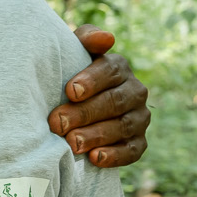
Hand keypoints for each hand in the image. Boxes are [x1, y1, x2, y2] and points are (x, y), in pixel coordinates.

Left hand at [48, 26, 149, 167]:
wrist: (73, 107)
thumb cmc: (70, 76)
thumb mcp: (74, 52)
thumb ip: (86, 39)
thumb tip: (106, 38)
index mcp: (119, 67)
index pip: (110, 71)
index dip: (91, 81)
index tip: (70, 91)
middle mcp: (135, 91)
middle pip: (114, 101)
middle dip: (85, 113)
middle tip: (57, 122)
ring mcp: (139, 118)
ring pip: (123, 126)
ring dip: (96, 135)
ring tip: (72, 143)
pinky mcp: (139, 142)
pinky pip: (132, 151)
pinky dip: (114, 156)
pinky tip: (94, 159)